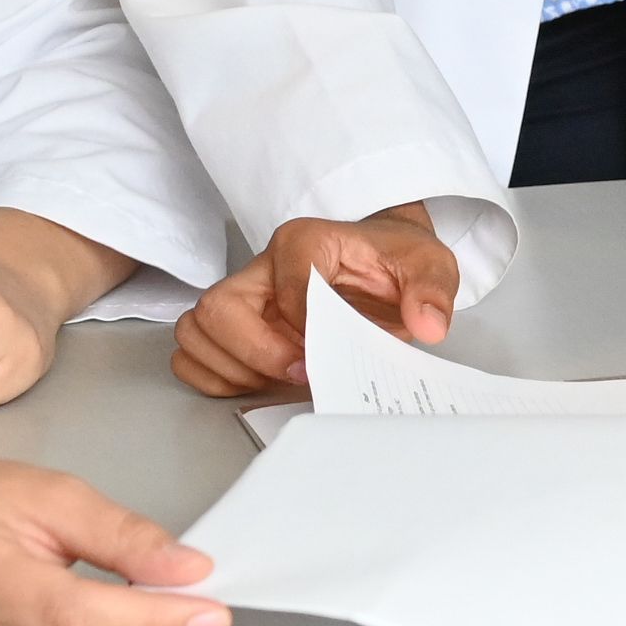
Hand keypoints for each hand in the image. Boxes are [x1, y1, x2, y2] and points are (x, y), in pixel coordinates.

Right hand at [169, 205, 460, 396]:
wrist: (381, 265)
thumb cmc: (393, 262)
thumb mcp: (428, 265)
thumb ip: (431, 289)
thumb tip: (428, 324)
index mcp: (305, 242)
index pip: (286, 281)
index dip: (304, 324)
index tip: (325, 351)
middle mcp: (263, 268)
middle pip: (218, 307)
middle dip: (254, 352)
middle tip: (297, 372)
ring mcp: (243, 297)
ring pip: (197, 330)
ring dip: (233, 368)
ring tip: (278, 380)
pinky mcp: (232, 325)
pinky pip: (193, 353)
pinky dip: (215, 377)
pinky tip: (258, 384)